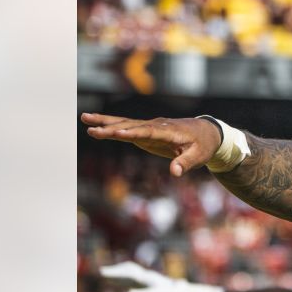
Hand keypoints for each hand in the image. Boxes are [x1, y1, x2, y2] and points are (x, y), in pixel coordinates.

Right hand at [82, 113, 222, 176]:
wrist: (206, 132)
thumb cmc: (203, 145)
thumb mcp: (199, 156)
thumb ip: (186, 163)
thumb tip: (175, 173)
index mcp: (170, 132)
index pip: (149, 132)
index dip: (133, 132)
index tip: (117, 133)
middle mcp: (157, 125)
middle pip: (132, 125)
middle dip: (111, 127)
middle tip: (91, 128)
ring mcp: (150, 126)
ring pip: (125, 123)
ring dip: (105, 121)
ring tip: (84, 118)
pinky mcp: (145, 130)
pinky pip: (126, 127)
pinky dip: (110, 125)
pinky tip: (94, 124)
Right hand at [99, 262, 223, 291]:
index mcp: (147, 279)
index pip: (129, 273)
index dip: (115, 273)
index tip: (102, 273)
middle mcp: (148, 278)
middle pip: (130, 271)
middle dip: (116, 271)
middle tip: (102, 272)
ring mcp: (152, 283)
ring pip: (134, 277)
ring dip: (121, 277)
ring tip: (110, 278)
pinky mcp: (155, 288)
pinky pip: (139, 284)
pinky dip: (130, 285)